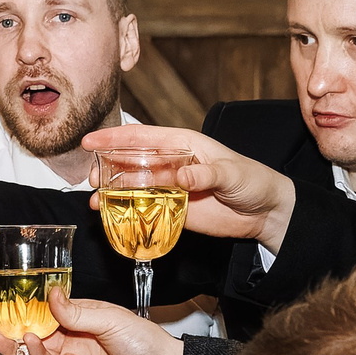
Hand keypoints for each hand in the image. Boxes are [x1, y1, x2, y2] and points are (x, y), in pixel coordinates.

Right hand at [0, 290, 184, 354]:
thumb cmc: (147, 344)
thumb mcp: (112, 318)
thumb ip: (77, 312)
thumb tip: (51, 296)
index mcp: (85, 319)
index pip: (49, 311)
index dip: (28, 307)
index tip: (7, 299)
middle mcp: (75, 340)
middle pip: (35, 332)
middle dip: (10, 326)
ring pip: (35, 352)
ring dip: (13, 342)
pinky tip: (27, 342)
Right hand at [82, 126, 297, 249]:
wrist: (266, 212)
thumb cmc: (253, 180)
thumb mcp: (230, 173)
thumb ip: (204, 174)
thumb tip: (180, 178)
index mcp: (182, 144)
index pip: (141, 137)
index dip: (113, 138)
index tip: (89, 142)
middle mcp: (170, 164)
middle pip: (129, 161)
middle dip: (106, 167)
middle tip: (90, 178)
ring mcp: (168, 188)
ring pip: (132, 186)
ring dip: (111, 191)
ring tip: (95, 200)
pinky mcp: (172, 210)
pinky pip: (143, 210)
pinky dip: (126, 213)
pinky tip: (111, 217)